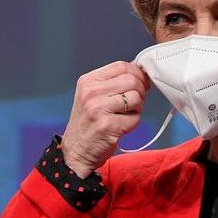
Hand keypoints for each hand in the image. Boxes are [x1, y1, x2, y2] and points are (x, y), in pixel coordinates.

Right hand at [61, 61, 150, 177]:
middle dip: (141, 91)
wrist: (75, 151)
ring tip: (125, 115)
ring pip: (136, 98)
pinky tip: (121, 126)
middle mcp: (91, 92)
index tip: (142, 82)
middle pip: (132, 80)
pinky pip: (135, 118)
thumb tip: (139, 73)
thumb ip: (112, 83)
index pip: (121, 66)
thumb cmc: (88, 123)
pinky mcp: (108, 126)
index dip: (137, 73)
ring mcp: (98, 109)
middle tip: (135, 102)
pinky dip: (133, 123)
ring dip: (137, 108)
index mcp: (88, 81)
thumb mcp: (92, 96)